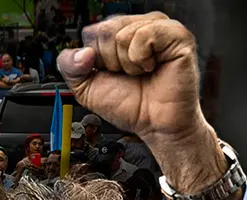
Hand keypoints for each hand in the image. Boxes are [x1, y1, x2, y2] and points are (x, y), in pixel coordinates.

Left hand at [57, 13, 224, 193]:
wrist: (154, 125)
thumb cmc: (129, 105)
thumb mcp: (86, 88)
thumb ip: (69, 67)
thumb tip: (81, 53)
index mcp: (118, 34)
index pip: (91, 32)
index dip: (96, 59)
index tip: (111, 73)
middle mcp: (138, 26)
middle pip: (104, 30)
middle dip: (110, 61)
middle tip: (127, 75)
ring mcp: (158, 28)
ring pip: (122, 33)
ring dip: (126, 63)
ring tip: (141, 73)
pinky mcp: (177, 35)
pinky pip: (144, 35)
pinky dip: (141, 58)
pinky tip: (151, 67)